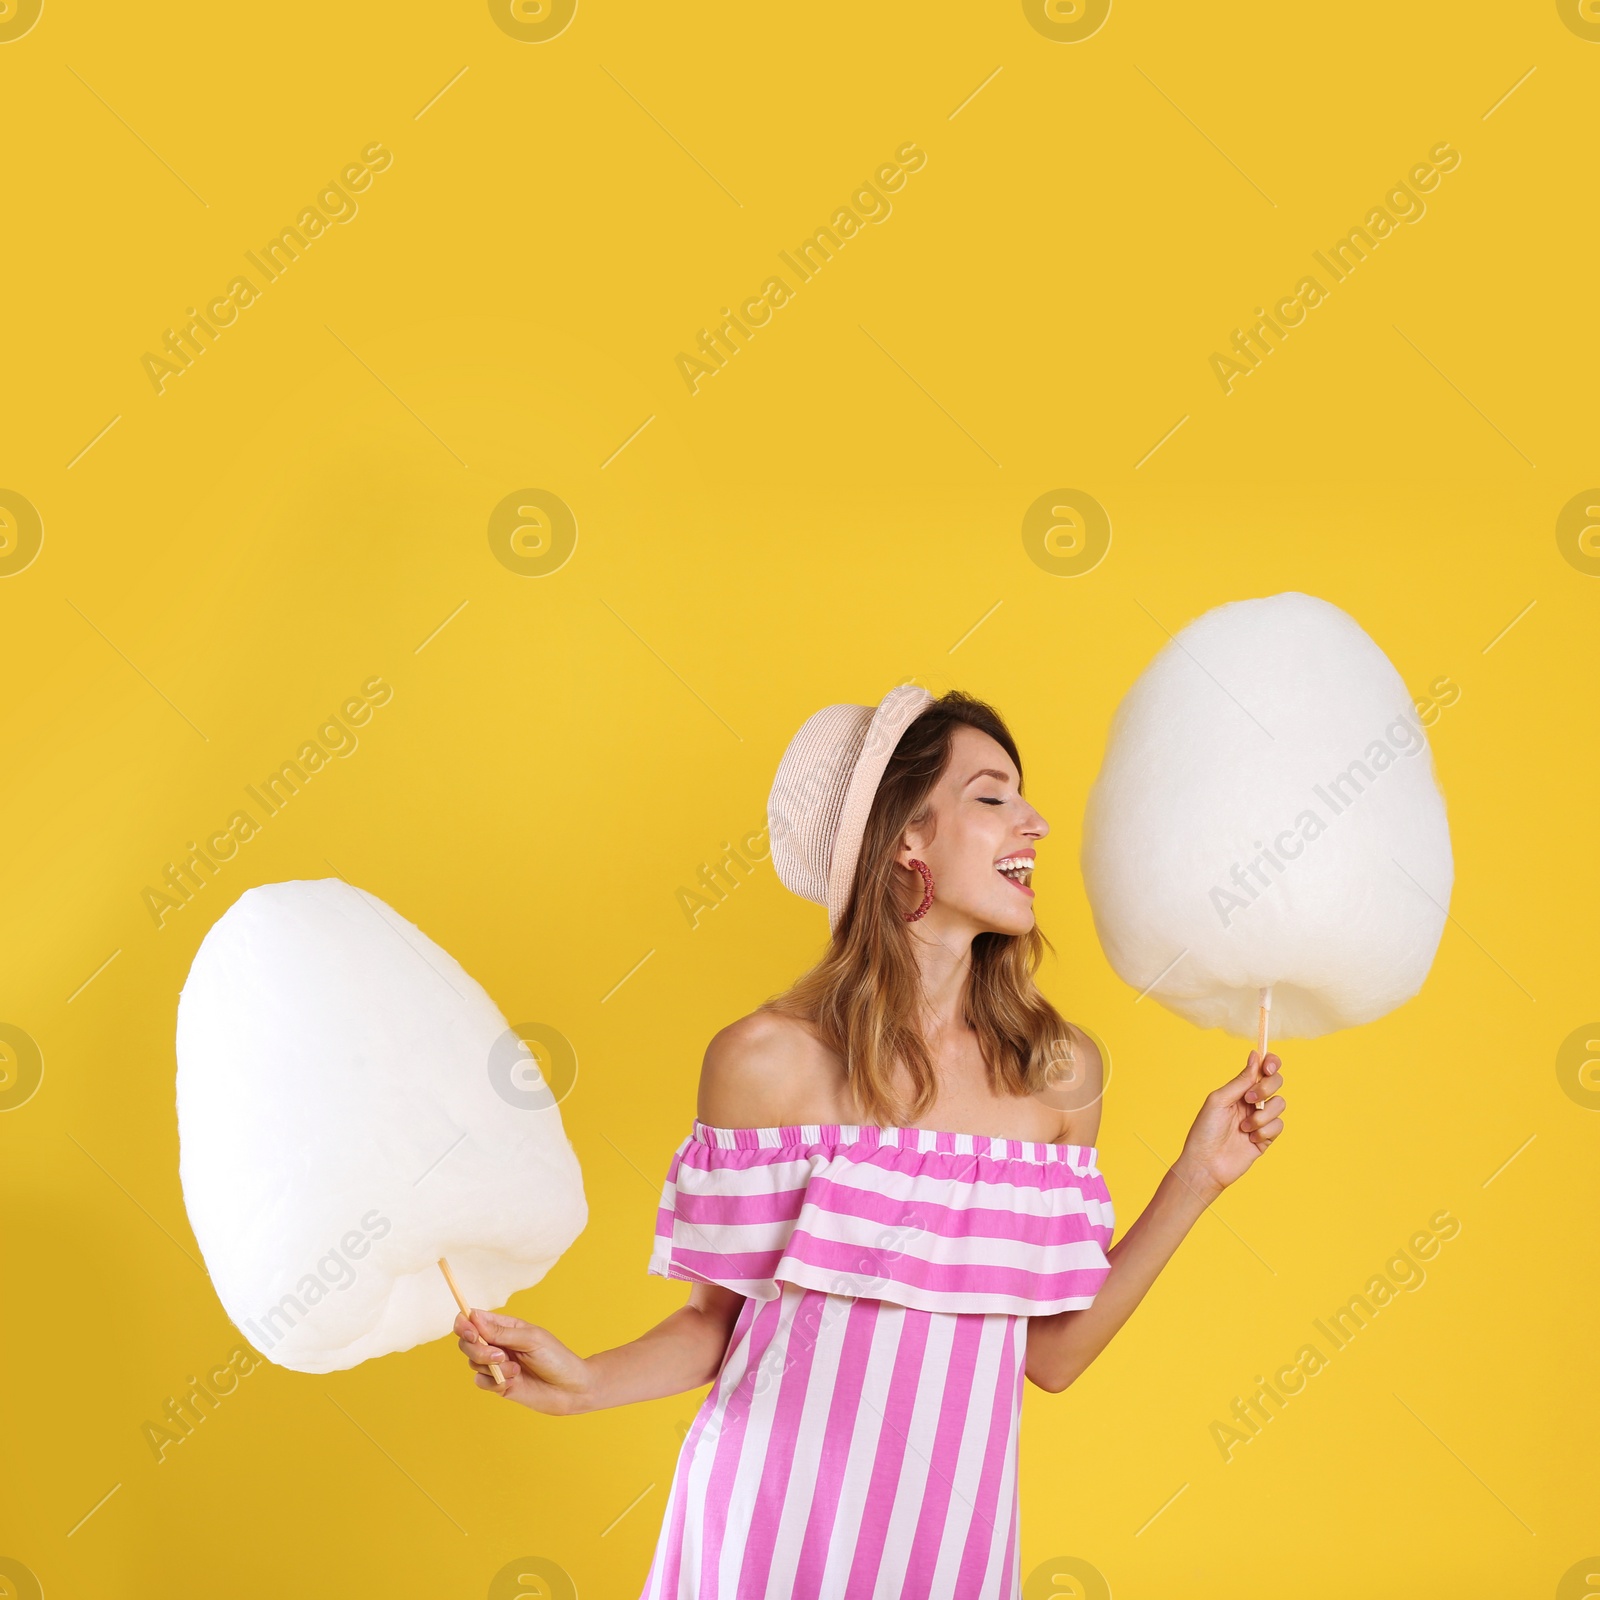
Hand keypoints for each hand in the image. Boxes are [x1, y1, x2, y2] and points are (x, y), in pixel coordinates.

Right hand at [454, 1310, 597, 1414]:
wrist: (570, 1389)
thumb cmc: (556, 1358)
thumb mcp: (531, 1339)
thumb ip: (501, 1332)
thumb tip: (473, 1318)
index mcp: (505, 1326)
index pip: (473, 1320)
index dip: (465, 1325)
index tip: (472, 1333)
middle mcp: (498, 1344)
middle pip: (467, 1342)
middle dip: (478, 1350)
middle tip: (500, 1355)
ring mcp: (497, 1365)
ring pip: (473, 1363)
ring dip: (494, 1367)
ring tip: (517, 1369)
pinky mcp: (498, 1384)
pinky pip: (481, 1382)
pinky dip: (495, 1382)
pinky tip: (515, 1381)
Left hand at [1174, 1050, 1285, 1201]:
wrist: (1206, 1164)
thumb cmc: (1205, 1130)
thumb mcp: (1220, 1100)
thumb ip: (1241, 1080)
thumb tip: (1256, 1056)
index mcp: (1238, 1090)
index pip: (1262, 1070)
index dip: (1271, 1063)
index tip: (1268, 1066)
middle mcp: (1251, 1102)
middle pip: (1276, 1083)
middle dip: (1267, 1088)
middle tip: (1249, 1098)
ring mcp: (1260, 1119)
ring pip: (1280, 1104)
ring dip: (1262, 1115)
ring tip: (1244, 1127)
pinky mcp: (1267, 1137)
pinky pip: (1279, 1125)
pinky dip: (1264, 1130)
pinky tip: (1249, 1139)